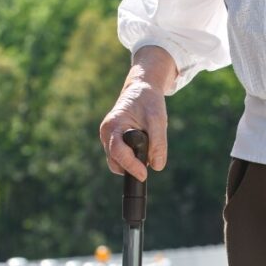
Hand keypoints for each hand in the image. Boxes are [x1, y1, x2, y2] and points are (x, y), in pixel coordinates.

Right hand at [99, 45, 177, 181]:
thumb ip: (158, 143)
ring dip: (133, 161)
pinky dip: (134, 158)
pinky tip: (143, 147)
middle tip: (151, 155)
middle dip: (132, 165)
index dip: (131, 166)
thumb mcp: (158, 120)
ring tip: (148, 145)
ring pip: (118, 163)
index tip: (144, 176)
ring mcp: (108, 139)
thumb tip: (157, 166)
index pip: (118, 153)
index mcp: (112, 125)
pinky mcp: (114, 143)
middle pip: (115, 162)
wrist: (142, 90)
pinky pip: (122, 158)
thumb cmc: (149, 102)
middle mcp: (106, 134)